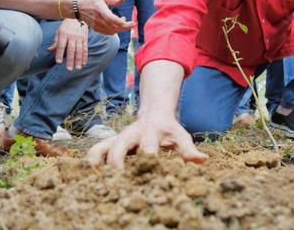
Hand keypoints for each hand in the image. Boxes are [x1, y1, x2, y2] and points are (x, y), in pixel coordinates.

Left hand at [47, 19, 88, 70]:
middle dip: (70, 60)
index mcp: (63, 34)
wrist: (78, 16)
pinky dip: (85, 56)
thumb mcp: (59, 32)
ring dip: (78, 60)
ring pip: (79, 50)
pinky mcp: (85, 38)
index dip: (59, 54)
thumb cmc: (66, 26)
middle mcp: (72, 36)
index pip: (61, 46)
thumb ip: (55, 42)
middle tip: (69, 69)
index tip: (58, 62)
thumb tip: (49, 50)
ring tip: (77, 68)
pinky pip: (85, 48)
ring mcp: (79, 38)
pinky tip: (84, 63)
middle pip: (71, 50)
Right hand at [77, 0, 134, 34]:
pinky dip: (114, 30)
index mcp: (100, 9)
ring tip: (123, 21)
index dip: (122, 23)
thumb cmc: (91, 0)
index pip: (112, 19)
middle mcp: (98, 19)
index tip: (132, 22)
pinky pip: (107, 33)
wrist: (78, 7)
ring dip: (120, 28)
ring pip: (112, 31)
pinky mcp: (96, 28)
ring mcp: (96, 25)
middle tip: (131, 23)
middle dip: (125, 27)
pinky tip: (116, 25)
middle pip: (114, 27)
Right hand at [87, 114, 207, 169]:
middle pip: (119, 147)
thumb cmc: (168, 128)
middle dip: (118, 164)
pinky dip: (91, 162)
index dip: (148, 159)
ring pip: (103, 148)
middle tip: (119, 182)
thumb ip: (189, 149)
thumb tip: (202, 160)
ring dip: (99, 164)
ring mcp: (119, 138)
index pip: (148, 147)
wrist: (154, 111)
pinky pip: (96, 150)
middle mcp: (131, 134)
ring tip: (99, 181)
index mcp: (150, 132)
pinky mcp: (111, 142)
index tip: (149, 173)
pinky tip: (91, 176)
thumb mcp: (181, 135)